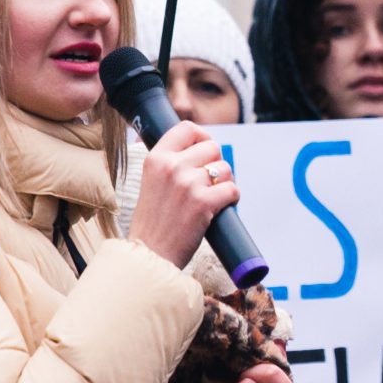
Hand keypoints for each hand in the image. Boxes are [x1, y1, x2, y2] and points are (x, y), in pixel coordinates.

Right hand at [126, 120, 241, 267]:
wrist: (149, 255)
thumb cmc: (153, 221)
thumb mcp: (152, 182)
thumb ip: (170, 163)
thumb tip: (198, 145)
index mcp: (156, 158)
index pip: (186, 128)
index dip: (202, 137)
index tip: (205, 151)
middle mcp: (172, 166)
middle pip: (212, 147)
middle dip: (216, 163)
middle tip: (209, 183)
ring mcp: (188, 184)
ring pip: (226, 168)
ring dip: (225, 182)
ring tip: (212, 198)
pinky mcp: (203, 202)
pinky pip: (233, 189)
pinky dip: (232, 199)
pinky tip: (219, 208)